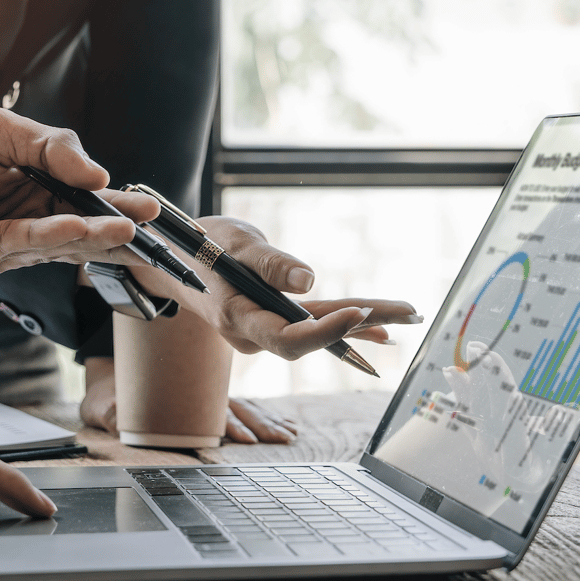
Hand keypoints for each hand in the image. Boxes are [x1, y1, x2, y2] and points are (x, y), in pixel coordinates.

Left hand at [0, 103, 160, 284]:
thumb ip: (47, 145)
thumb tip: (95, 172)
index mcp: (28, 186)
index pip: (83, 199)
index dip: (115, 204)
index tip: (148, 204)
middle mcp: (18, 220)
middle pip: (77, 229)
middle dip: (115, 230)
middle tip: (149, 227)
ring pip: (53, 245)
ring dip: (90, 238)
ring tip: (124, 231)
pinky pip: (17, 249)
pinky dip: (50, 239)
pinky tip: (77, 229)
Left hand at [80, 358, 299, 444]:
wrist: (110, 375)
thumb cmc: (109, 393)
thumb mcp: (103, 403)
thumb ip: (109, 412)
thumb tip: (115, 417)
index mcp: (178, 394)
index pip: (209, 411)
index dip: (230, 425)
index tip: (248, 438)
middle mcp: (198, 394)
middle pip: (237, 409)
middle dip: (262, 424)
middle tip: (284, 438)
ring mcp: (207, 397)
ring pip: (246, 409)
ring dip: (269, 422)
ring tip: (291, 434)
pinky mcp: (211, 402)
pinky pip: (245, 409)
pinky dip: (266, 417)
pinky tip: (286, 426)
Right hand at [125, 216, 420, 359]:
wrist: (172, 258)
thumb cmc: (198, 245)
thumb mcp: (234, 242)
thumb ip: (270, 263)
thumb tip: (310, 280)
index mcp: (236, 318)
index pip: (287, 338)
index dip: (326, 331)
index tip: (358, 311)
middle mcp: (252, 334)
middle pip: (311, 338)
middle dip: (361, 326)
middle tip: (407, 314)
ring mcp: (261, 330)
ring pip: (314, 331)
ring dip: (360, 325)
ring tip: (403, 319)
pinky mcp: (269, 319)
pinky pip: (309, 325)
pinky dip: (341, 323)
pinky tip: (376, 328)